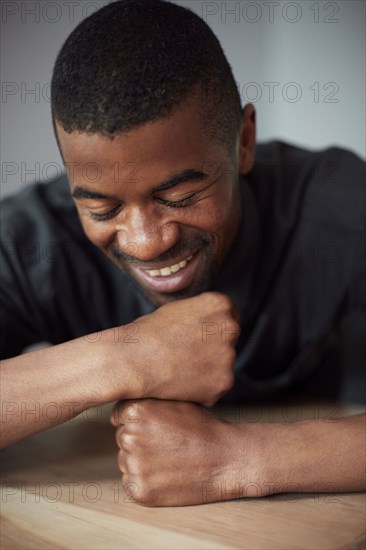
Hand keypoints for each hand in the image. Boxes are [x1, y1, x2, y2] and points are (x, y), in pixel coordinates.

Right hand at [111, 292, 239, 405]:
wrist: (132, 360)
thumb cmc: (149, 333)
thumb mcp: (180, 309)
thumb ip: (203, 314)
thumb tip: (215, 322)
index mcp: (221, 304)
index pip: (229, 316)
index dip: (210, 328)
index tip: (194, 336)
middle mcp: (231, 327)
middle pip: (229, 340)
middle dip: (213, 348)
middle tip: (186, 354)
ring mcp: (229, 356)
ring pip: (222, 365)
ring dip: (207, 369)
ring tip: (179, 368)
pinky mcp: (224, 382)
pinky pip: (216, 387)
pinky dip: (202, 389)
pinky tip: (181, 382)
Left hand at [111, 399, 253, 506]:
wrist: (226, 458)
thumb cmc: (201, 426)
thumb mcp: (173, 401)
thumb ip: (145, 400)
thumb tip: (119, 406)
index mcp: (136, 410)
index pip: (119, 416)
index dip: (139, 421)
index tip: (157, 426)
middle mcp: (130, 436)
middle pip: (122, 438)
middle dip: (139, 440)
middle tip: (168, 443)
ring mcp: (134, 465)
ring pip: (125, 460)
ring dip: (141, 461)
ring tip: (169, 458)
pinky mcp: (139, 490)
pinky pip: (130, 482)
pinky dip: (144, 481)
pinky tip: (166, 474)